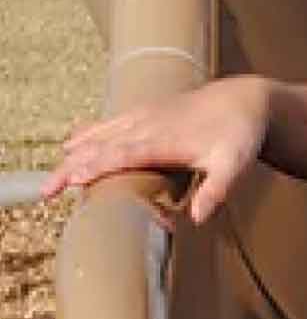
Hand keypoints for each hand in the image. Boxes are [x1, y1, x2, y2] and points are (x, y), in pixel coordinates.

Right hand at [41, 76, 270, 224]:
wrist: (245, 100)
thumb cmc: (239, 135)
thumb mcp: (235, 165)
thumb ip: (216, 190)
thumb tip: (198, 218)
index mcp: (166, 140)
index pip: (124, 154)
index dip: (98, 166)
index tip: (74, 180)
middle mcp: (149, 125)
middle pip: (103, 146)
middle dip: (74, 166)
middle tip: (48, 189)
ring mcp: (145, 116)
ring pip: (101, 134)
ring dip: (74, 153)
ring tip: (53, 176)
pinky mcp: (145, 112)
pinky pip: (110, 123)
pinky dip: (88, 134)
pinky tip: (71, 143)